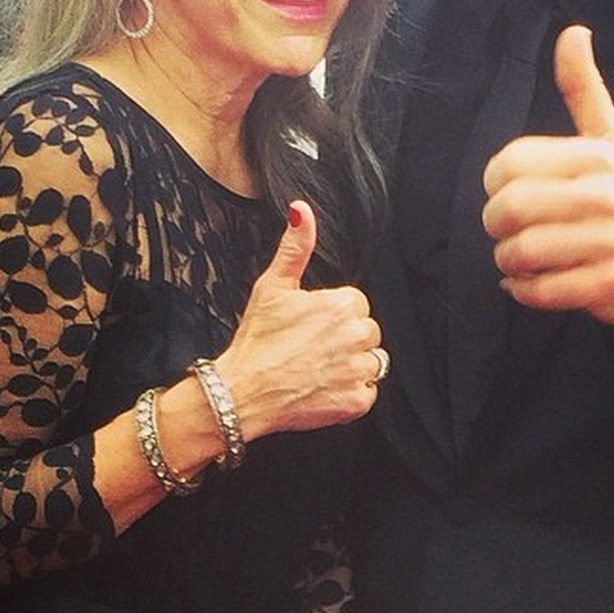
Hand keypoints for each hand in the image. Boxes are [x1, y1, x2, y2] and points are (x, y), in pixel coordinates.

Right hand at [215, 200, 382, 438]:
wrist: (241, 393)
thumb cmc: (256, 340)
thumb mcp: (272, 286)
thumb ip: (295, 246)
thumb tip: (300, 210)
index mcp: (341, 305)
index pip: (357, 304)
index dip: (333, 314)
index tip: (312, 325)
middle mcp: (355, 336)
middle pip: (368, 332)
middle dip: (346, 338)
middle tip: (313, 347)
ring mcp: (357, 371)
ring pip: (372, 362)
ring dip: (351, 365)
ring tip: (318, 367)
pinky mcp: (356, 402)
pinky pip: (367, 392)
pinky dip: (350, 393)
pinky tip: (324, 388)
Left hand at [482, 25, 613, 322]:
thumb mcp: (607, 136)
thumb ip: (583, 87)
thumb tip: (573, 31)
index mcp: (596, 156)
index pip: (510, 163)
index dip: (494, 180)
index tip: (505, 189)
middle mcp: (605, 196)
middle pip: (509, 208)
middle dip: (494, 224)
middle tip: (505, 228)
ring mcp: (609, 243)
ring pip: (520, 252)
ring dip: (507, 260)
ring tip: (517, 256)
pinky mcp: (606, 286)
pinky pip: (539, 290)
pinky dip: (523, 290)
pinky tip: (528, 281)